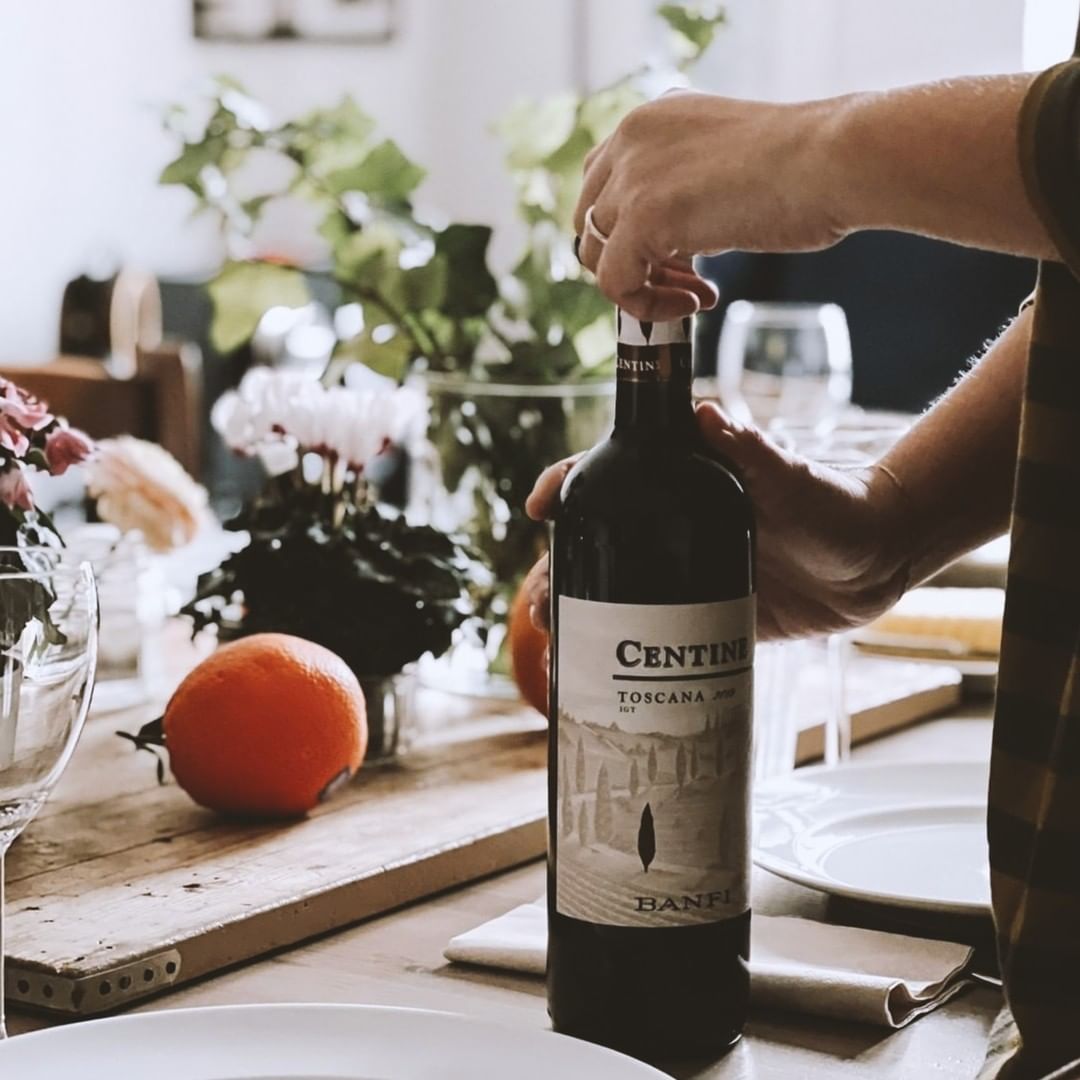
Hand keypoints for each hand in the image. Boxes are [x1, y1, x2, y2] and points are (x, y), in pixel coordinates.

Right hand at [523, 403, 911, 640]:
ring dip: (578, 608)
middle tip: (541, 601)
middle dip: (560, 567)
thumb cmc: (834, 501)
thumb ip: (752, 448)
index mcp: (685, 483)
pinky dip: (618, 646)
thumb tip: (708, 414)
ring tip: (553, 633)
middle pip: (600, 540)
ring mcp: (687, 572)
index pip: (614, 473)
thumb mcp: (790, 473)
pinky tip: (590, 664)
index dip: (569, 484)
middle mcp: (676, 526)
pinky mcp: (706, 613)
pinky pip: (653, 630)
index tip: (541, 504)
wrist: (876, 561)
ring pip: (616, 588)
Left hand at [575, 90, 845, 319]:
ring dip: (644, 286)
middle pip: (590, 220)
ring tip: (696, 297)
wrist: (834, 161)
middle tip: (687, 281)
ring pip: (597, 254)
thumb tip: (669, 237)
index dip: (631, 231)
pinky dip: (646, 306)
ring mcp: (632, 175)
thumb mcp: (726, 165)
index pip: (603, 183)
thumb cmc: (806, 167)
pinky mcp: (641, 216)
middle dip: (633, 260)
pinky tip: (695, 304)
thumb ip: (686, 187)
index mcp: (652, 120)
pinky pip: (613, 282)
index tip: (681, 257)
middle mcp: (632, 137)